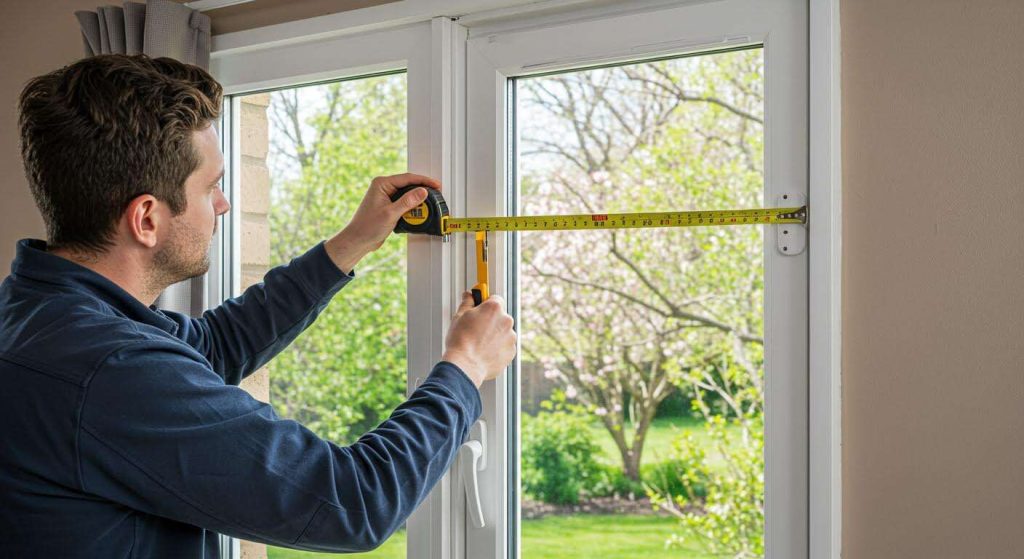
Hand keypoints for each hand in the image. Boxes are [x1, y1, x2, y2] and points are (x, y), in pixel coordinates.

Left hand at [324, 173, 440, 272]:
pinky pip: (404, 203)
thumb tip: (422, 191)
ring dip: (417, 200)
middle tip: (436, 194)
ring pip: (407, 194)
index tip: (436, 185)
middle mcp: (383, 188)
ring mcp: (386, 197)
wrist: (358, 241)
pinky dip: (412, 207)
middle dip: (422, 190)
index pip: (407, 178)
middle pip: (408, 184)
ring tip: (429, 205)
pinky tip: (418, 212)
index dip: (424, 181)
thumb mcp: (391, 213)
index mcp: (381, 184)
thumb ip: (408, 202)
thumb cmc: (367, 227)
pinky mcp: (389, 206)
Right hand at [442, 293, 516, 386]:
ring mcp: (511, 337)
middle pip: (500, 316)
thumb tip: (469, 295)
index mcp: (494, 308)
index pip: (495, 298)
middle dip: (490, 321)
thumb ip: (467, 302)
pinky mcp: (511, 352)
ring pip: (503, 332)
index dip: (486, 304)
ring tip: (479, 344)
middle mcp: (506, 320)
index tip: (480, 308)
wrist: (465, 365)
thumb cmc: (460, 340)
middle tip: (476, 329)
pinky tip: (484, 352)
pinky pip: (505, 346)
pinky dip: (497, 348)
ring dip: (495, 335)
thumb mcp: (459, 316)